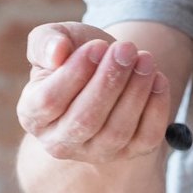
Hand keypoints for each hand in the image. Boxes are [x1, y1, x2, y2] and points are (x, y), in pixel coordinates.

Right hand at [16, 22, 172, 163]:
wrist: (105, 69)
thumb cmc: (74, 53)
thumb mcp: (56, 38)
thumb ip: (47, 41)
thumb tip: (57, 52)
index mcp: (33, 115)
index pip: (50, 101)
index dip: (75, 73)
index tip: (98, 46)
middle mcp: (59, 142)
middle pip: (85, 120)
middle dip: (110, 82)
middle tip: (127, 48)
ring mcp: (95, 152)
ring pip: (116, 131)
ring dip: (135, 93)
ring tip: (145, 59)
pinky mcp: (128, 153)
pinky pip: (146, 138)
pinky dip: (156, 109)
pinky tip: (158, 79)